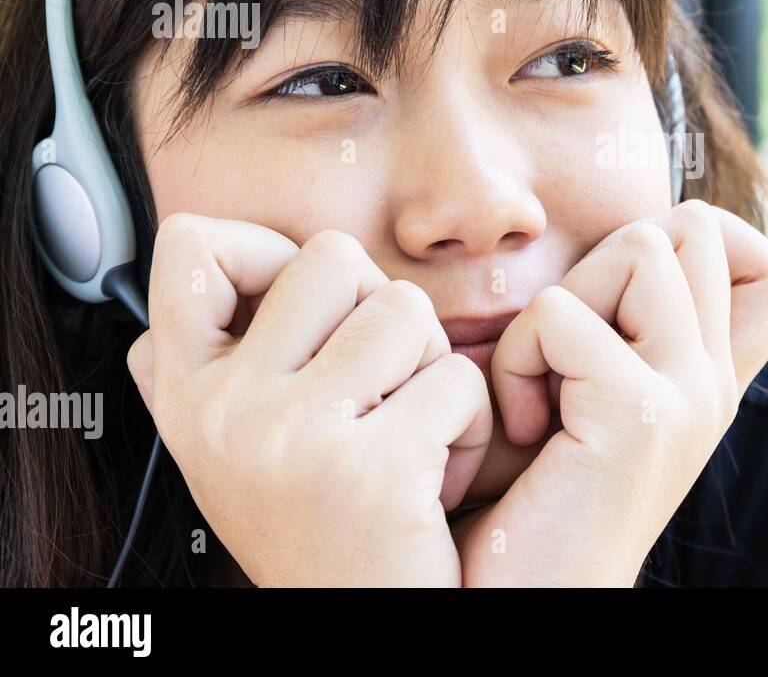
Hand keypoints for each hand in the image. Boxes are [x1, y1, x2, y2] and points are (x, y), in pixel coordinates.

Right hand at [127, 213, 492, 586]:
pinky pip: (459, 378)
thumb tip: (215, 251)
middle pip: (333, 256)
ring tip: (409, 427)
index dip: (261, 248)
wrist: (354, 626)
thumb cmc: (315, 522)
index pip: (191, 248)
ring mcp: (295, 437)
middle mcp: (226, 410)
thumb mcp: (234, 439)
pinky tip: (436, 476)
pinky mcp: (374, 468)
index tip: (303, 301)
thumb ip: (218, 355)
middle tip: (379, 378)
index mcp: (188, 394)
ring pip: (406, 307)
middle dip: (377, 304)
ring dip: (430, 363)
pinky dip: (470, 423)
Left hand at [451, 200, 767, 585]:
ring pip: (640, 246)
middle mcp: (716, 385)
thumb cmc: (529, 504)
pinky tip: (519, 429)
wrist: (521, 603)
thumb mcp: (593, 402)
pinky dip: (515, 360)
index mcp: (713, 382)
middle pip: (695, 228)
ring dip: (561, 306)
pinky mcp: (639, 412)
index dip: (691, 245)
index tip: (615, 309)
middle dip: (606, 263)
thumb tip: (648, 245)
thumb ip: (631, 335)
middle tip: (565, 352)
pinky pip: (557, 313)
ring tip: (543, 387)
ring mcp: (691, 395)